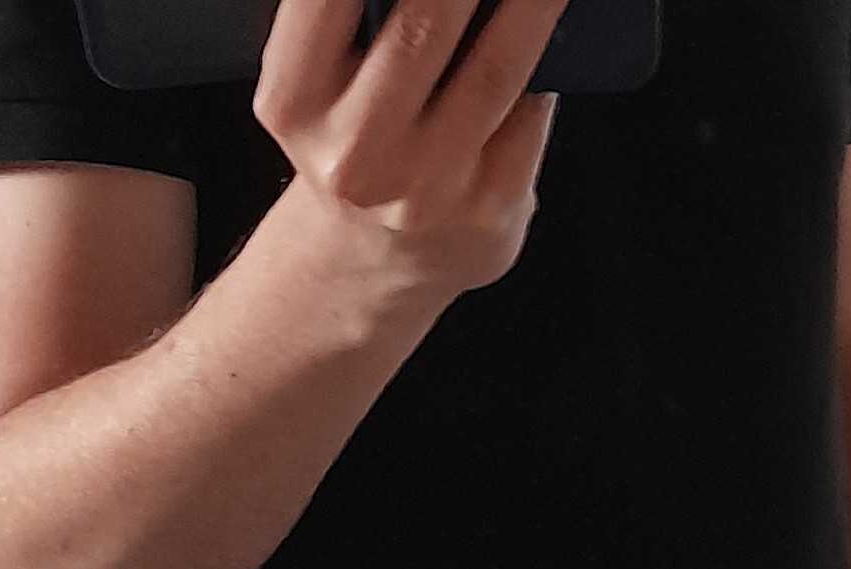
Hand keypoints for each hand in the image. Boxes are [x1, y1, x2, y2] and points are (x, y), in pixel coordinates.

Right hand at [254, 0, 568, 300]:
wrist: (372, 262)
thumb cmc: (356, 144)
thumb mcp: (319, 82)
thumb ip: (355, 18)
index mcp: (293, 102)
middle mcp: (356, 152)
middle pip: (424, 22)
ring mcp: (427, 188)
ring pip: (496, 66)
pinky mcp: (488, 208)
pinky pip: (530, 111)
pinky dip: (554, 52)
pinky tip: (558, 10)